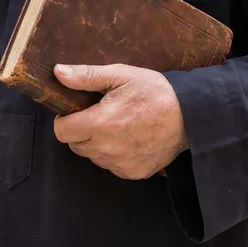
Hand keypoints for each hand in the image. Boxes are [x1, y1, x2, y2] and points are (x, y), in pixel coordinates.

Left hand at [52, 63, 188, 179]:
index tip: (76, 109)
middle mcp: (108, 149)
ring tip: (114, 124)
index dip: (64, 119)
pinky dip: (112, 154)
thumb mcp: (120, 74)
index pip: (62, 132)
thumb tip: (58, 72)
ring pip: (92, 156)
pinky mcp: (134, 173)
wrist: (189, 115)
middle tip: (97, 113)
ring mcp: (122, 164)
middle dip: (79, 129)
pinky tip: (126, 137)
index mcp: (101, 124)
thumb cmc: (153, 91)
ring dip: (95, 143)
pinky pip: (111, 166)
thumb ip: (86, 75)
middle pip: (75, 145)